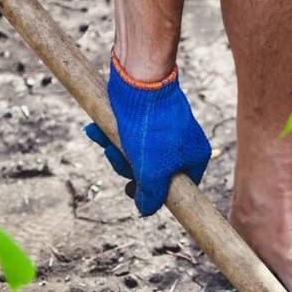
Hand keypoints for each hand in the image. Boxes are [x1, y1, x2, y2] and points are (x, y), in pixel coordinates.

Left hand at [86, 56, 210, 215]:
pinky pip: (128, 136)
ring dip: (115, 151)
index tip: (132, 191)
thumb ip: (151, 196)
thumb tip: (145, 211)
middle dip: (127, 167)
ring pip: (136, 155)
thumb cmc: (152, 129)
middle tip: (117, 157)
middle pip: (153, 172)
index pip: (177, 188)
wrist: (140, 80)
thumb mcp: (152, 172)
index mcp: (195, 158)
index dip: (153, 193)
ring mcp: (165, 130)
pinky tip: (96, 130)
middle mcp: (183, 145)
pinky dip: (111, 135)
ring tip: (105, 140)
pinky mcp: (147, 117)